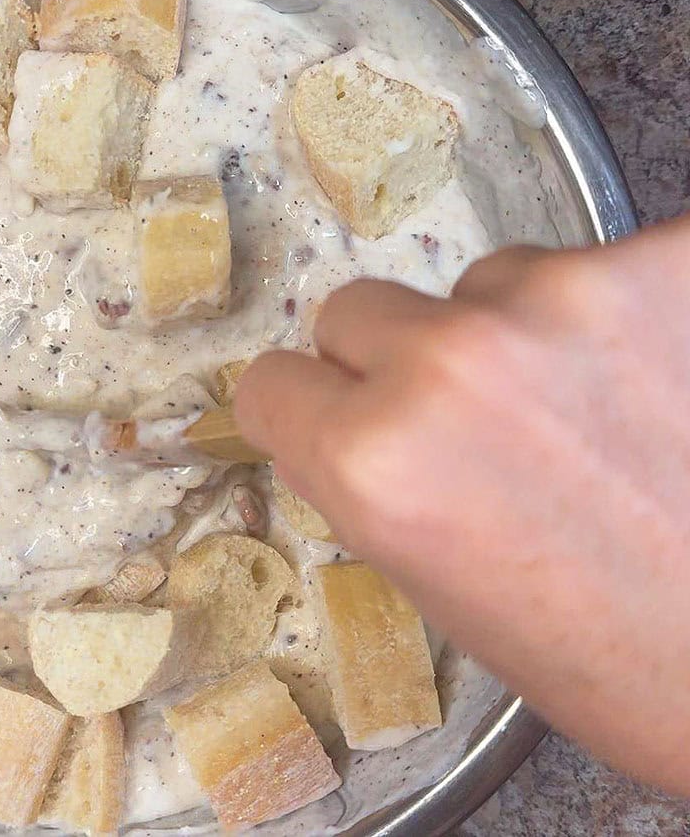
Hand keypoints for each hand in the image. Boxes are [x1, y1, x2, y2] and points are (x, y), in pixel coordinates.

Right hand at [236, 214, 689, 796]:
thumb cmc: (618, 662)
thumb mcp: (445, 590)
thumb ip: (375, 485)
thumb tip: (345, 423)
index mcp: (375, 465)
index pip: (270, 384)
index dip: (308, 411)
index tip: (338, 420)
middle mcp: (448, 366)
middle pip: (355, 308)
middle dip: (395, 359)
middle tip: (472, 417)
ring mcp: (565, 298)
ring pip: (487, 281)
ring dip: (517, 331)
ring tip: (594, 408)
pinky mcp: (670, 258)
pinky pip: (605, 265)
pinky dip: (627, 312)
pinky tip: (664, 379)